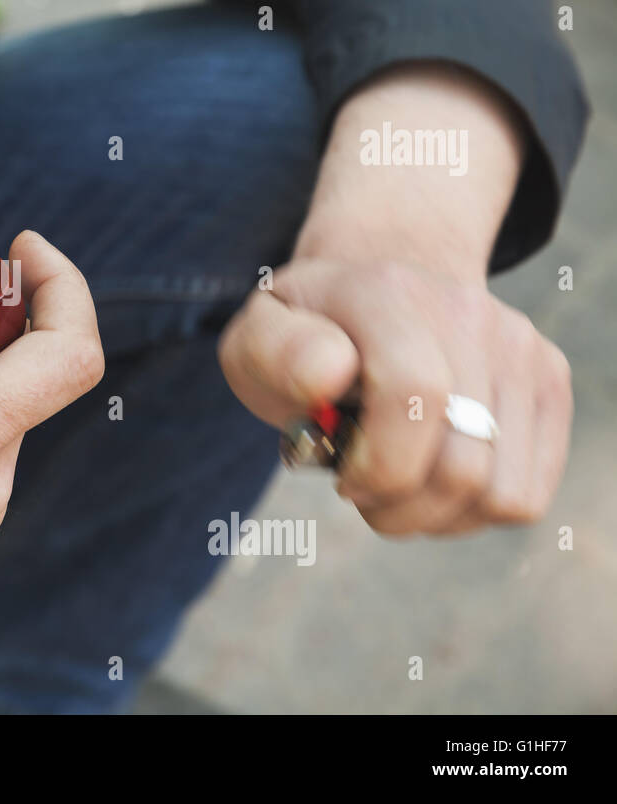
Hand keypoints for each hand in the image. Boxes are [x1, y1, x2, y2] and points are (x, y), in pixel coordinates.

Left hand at [218, 256, 571, 535]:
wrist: (372, 289)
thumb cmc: (304, 336)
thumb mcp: (257, 337)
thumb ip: (276, 353)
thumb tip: (331, 374)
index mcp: (386, 294)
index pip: (416, 395)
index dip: (378, 466)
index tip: (341, 477)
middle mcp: (466, 312)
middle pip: (462, 466)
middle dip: (397, 506)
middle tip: (358, 486)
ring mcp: (518, 345)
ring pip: (500, 494)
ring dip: (435, 514)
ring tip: (395, 479)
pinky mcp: (548, 380)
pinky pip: (527, 495)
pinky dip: (473, 512)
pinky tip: (432, 479)